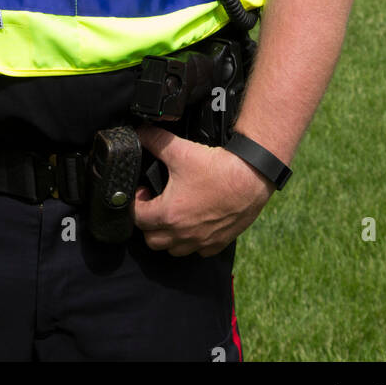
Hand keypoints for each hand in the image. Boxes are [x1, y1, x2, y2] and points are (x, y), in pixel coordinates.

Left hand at [133, 125, 274, 256]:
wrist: (250, 177)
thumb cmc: (217, 168)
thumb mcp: (180, 150)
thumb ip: (155, 140)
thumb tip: (141, 133)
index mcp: (169, 213)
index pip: (137, 218)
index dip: (136, 203)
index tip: (144, 191)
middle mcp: (183, 233)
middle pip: (151, 240)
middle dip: (148, 223)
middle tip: (155, 203)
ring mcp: (201, 241)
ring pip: (173, 250)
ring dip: (168, 236)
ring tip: (173, 214)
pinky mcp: (218, 243)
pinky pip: (198, 251)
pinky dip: (192, 241)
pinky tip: (195, 222)